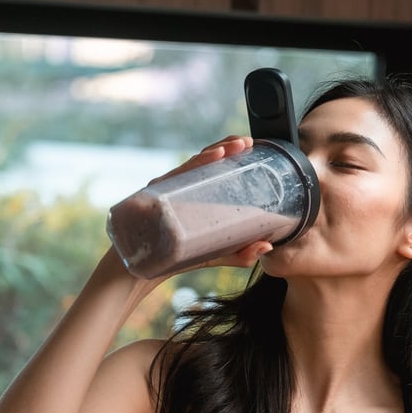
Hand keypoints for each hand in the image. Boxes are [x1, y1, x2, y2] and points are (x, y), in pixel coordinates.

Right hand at [151, 136, 272, 275]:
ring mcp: (168, 188)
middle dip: (227, 146)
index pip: (214, 167)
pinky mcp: (157, 195)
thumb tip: (268, 245)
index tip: (253, 146)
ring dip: (215, 151)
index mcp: (195, 193)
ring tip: (236, 146)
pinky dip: (196, 164)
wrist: (142, 270)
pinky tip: (214, 157)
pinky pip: (177, 175)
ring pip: (193, 163)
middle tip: (248, 142)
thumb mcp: (216, 254)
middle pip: (205, 159)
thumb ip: (242, 253)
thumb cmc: (179, 257)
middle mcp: (181, 186)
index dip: (232, 152)